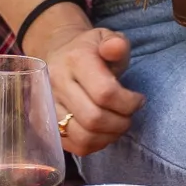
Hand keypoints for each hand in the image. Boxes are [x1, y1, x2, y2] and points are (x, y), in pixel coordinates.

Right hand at [28, 17, 140, 154]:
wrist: (59, 54)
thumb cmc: (90, 50)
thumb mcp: (106, 38)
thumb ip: (116, 43)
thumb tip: (115, 48)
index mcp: (74, 60)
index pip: (105, 92)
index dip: (128, 102)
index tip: (138, 100)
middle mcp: (56, 84)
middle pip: (93, 118)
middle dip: (120, 122)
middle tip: (129, 115)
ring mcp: (48, 106)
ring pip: (83, 136)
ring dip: (109, 136)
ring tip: (118, 125)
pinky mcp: (47, 124)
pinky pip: (75, 146)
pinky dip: (96, 144)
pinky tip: (104, 133)